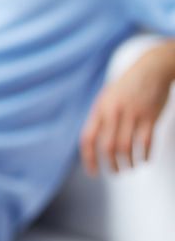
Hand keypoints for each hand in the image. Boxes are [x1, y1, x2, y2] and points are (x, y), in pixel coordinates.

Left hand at [80, 43, 174, 175]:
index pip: (88, 139)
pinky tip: (145, 160)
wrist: (151, 68)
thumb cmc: (127, 86)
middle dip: (110, 164)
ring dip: (127, 162)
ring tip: (129, 168)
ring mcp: (132, 114)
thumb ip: (99, 118)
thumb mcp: (107, 98)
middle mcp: (113, 113)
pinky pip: (145, 141)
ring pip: (126, 147)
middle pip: (107, 146)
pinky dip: (144, 154)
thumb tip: (92, 142)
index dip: (88, 158)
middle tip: (115, 172)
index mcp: (99, 109)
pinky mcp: (149, 116)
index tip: (93, 172)